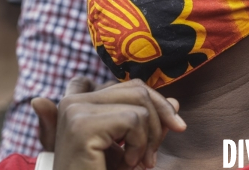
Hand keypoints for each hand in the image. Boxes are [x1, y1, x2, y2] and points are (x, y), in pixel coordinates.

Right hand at [33, 78, 185, 169]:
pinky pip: (133, 119)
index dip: (154, 102)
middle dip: (158, 121)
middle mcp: (72, 101)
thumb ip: (148, 123)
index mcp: (80, 102)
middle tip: (152, 156)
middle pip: (137, 89)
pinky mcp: (82, 125)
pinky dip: (139, 145)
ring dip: (149, 137)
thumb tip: (175, 102)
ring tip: (138, 162)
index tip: (171, 125)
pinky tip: (126, 164)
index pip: (129, 85)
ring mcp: (75, 110)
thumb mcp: (130, 147)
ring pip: (139, 101)